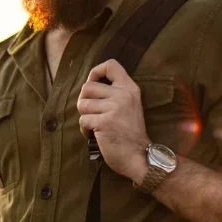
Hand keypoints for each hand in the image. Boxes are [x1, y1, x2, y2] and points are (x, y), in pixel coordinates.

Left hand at [77, 59, 149, 181]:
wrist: (139, 156)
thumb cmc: (130, 133)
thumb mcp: (129, 106)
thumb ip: (115, 93)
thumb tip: (88, 86)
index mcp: (129, 88)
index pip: (111, 65)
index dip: (95, 72)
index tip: (93, 84)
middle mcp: (123, 95)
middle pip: (87, 86)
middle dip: (84, 101)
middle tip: (91, 113)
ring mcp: (114, 108)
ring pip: (82, 104)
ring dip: (84, 116)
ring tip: (95, 125)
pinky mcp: (104, 122)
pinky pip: (83, 120)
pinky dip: (85, 130)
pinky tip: (95, 136)